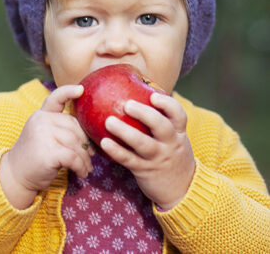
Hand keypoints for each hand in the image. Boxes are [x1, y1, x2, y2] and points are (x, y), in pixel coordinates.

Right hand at [0, 85, 94, 209]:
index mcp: (41, 115)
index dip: (68, 92)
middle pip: (75, 126)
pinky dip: (81, 167)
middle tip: (90, 155)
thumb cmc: (36, 157)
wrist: (15, 175)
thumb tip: (91, 135)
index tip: (81, 89)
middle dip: (85, 142)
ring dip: (85, 159)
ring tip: (87, 168)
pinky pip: (74, 157)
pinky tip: (82, 173)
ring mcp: (43, 135)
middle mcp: (41, 121)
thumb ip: (60, 128)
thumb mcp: (44, 136)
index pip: (55, 98)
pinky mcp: (48, 152)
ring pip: (76, 143)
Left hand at [100, 92, 194, 209]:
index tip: (153, 95)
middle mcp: (170, 144)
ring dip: (125, 132)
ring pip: (144, 144)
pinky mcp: (145, 171)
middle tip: (126, 104)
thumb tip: (132, 95)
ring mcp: (158, 158)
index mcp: (177, 133)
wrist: (183, 191)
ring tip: (109, 121)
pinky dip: (116, 151)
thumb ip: (158, 122)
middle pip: (161, 126)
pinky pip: (129, 160)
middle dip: (145, 114)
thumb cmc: (170, 156)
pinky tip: (104, 142)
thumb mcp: (171, 139)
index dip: (167, 104)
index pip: (178, 115)